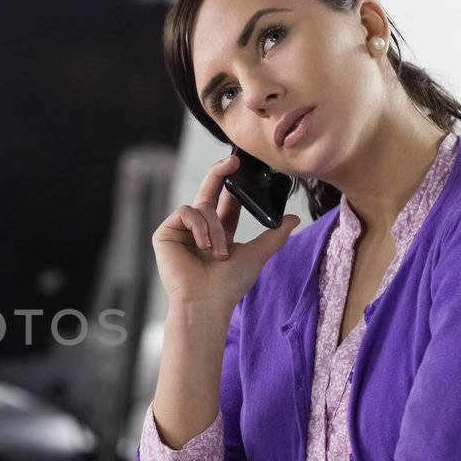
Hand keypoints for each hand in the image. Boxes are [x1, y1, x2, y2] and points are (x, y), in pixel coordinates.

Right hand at [151, 153, 299, 309]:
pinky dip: (198, 226)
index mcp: (217, 235)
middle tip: (233, 160)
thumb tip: (295, 218)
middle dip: (219, 173)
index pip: (225, 203)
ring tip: (218, 251)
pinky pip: (184, 212)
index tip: (242, 168)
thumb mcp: (257, 254)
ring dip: (214, 227)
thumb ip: (275, 235)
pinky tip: (202, 244)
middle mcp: (197, 231)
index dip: (232, 186)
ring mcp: (180, 232)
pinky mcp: (165, 234)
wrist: (207, 300)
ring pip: (200, 207)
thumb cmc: (229, 284)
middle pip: (207, 192)